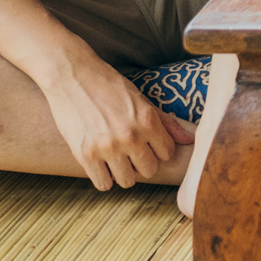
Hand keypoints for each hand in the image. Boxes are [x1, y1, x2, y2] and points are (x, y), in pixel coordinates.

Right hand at [40, 53, 194, 189]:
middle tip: (132, 153)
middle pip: (149, 170)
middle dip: (143, 163)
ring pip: (127, 181)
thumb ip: (165, 122)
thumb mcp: (141, 98)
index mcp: (147, 120)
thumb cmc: (108, 84)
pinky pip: (103, 184)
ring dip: (124, 172)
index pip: (167, 154)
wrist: (71, 76)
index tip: (149, 145)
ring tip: (117, 159)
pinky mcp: (85, 155)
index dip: (159, 150)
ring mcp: (107, 147)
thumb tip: (189, 139)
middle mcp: (130, 136)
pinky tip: (102, 164)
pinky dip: (104, 177)